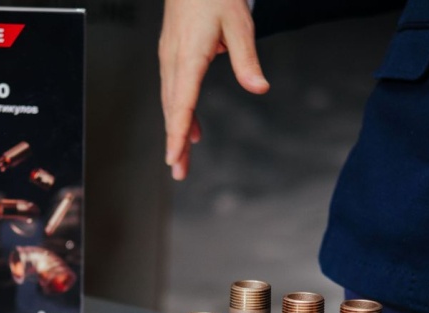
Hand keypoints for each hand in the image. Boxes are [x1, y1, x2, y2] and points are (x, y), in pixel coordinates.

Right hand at [159, 0, 269, 179]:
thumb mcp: (239, 23)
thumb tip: (259, 88)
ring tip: (181, 159)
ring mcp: (170, 58)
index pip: (181, 102)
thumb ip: (247, 59)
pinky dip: (181, 114)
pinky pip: (174, 91)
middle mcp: (173, 60)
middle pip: (172, 109)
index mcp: (189, 55)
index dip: (176, 132)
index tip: (173, 157)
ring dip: (176, 131)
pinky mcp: (173, 55)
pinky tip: (191, 130)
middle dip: (174, 142)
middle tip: (178, 172)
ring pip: (171, 102)